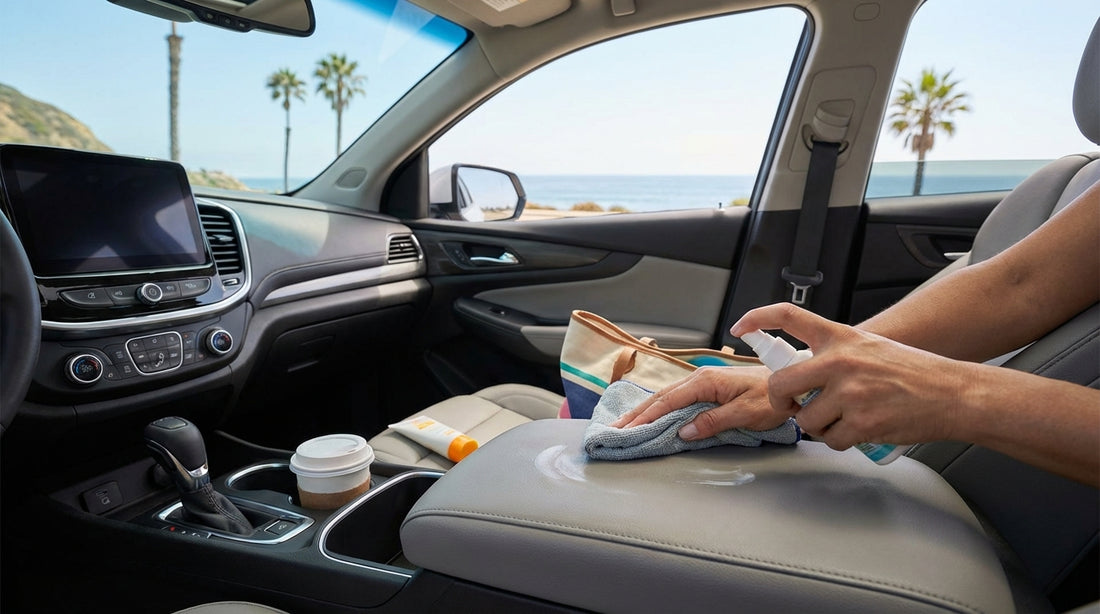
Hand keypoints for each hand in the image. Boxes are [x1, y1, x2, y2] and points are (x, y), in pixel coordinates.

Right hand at [608, 365, 791, 439]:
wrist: (793, 383)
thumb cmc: (775, 398)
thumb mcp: (746, 412)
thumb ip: (714, 421)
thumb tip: (684, 431)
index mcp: (706, 382)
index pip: (668, 401)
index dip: (645, 417)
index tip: (626, 430)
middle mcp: (700, 379)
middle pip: (661, 398)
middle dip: (636, 414)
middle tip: (614, 430)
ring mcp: (703, 383)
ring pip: (667, 397)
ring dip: (645, 412)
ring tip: (625, 424)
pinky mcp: (708, 390)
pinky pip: (677, 399)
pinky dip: (660, 409)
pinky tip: (651, 416)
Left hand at [730, 303, 970, 449]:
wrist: (952, 393)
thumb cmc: (912, 372)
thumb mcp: (868, 347)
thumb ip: (834, 355)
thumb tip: (801, 374)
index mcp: (841, 337)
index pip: (790, 316)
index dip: (758, 318)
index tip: (740, 327)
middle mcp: (841, 361)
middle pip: (781, 384)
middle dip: (780, 402)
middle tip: (790, 406)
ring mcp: (850, 393)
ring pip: (805, 419)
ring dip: (818, 425)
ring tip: (845, 416)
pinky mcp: (861, 423)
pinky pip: (830, 440)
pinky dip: (840, 440)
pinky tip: (859, 428)